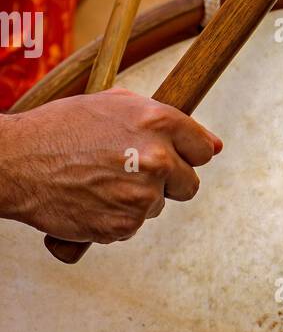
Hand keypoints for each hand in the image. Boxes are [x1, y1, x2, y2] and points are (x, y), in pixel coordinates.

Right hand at [0, 89, 221, 243]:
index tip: (172, 158)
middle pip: (189, 186)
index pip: (203, 150)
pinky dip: (113, 219)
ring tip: (97, 181)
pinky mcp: (122, 226)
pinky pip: (132, 227)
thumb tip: (214, 146)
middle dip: (166, 183)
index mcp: (158, 123)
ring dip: (134, 200)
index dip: (186, 155)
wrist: (15, 162)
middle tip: (129, 172)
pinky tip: (88, 199)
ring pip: (157, 207)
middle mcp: (157, 159)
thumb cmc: (61, 128)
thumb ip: (165, 120)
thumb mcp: (112, 105)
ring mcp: (141, 196)